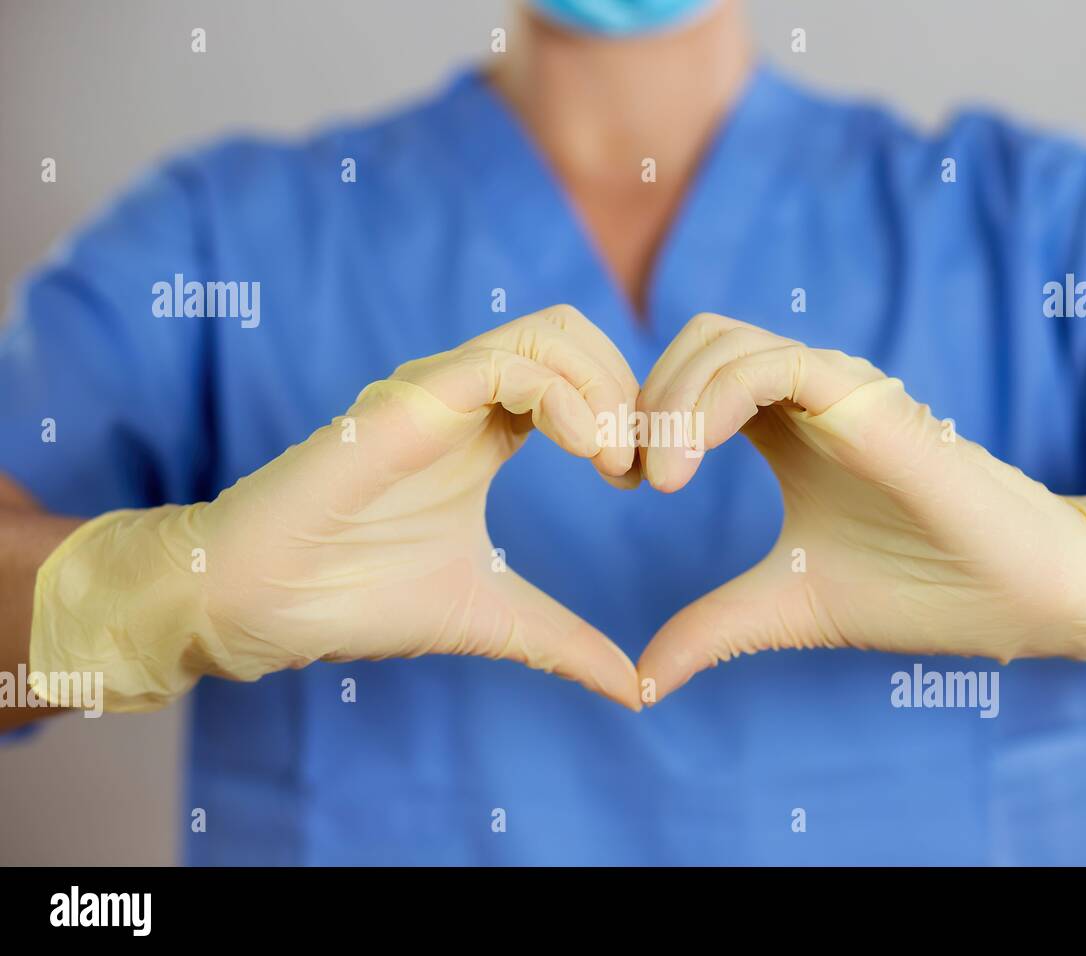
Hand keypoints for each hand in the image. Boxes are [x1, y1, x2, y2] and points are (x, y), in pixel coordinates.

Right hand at [31, 305, 643, 710]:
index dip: (628, 413)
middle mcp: (465, 398)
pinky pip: (508, 364)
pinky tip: (586, 452)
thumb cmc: (359, 598)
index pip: (579, 372)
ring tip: (616, 461)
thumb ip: (565, 641)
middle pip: (574, 333)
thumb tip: (636, 689)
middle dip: (629, 388)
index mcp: (486, 431)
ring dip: (605, 387)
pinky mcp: (411, 401)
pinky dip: (566, 397)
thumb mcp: (495, 616)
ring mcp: (437, 392)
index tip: (643, 481)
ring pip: (550, 333)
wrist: (263, 605)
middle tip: (640, 464)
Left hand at [635, 314, 1085, 701]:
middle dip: (644, 397)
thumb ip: (711, 628)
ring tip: (654, 480)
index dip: (643, 414)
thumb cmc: (921, 591)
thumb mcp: (786, 607)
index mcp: (785, 429)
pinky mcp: (868, 403)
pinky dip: (712, 399)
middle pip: (697, 341)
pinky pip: (774, 365)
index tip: (622, 482)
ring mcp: (838, 391)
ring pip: (724, 342)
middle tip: (628, 475)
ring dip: (669, 401)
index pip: (691, 376)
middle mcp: (807, 397)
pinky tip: (685, 466)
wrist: (1022, 597)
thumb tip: (642, 683)